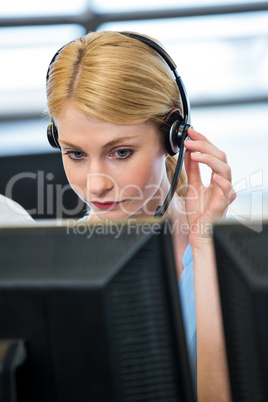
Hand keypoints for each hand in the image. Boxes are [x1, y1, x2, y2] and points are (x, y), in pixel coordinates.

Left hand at [183, 128, 235, 247]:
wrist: (197, 231)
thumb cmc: (198, 212)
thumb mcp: (192, 186)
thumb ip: (192, 170)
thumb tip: (188, 152)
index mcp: (217, 177)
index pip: (214, 153)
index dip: (204, 141)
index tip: (191, 132)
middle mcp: (223, 182)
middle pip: (221, 157)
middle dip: (204, 146)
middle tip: (189, 141)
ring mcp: (224, 193)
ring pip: (225, 169)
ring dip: (209, 159)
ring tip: (194, 154)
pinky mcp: (222, 204)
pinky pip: (227, 191)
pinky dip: (222, 182)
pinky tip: (213, 176)